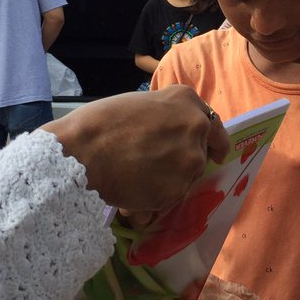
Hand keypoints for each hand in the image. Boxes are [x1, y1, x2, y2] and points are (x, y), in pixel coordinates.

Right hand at [43, 85, 229, 210]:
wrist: (83, 151)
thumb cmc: (101, 122)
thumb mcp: (141, 104)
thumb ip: (165, 118)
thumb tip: (170, 137)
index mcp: (187, 102)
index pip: (214, 126)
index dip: (214, 142)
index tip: (216, 154)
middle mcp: (196, 129)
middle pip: (200, 154)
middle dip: (183, 161)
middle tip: (155, 164)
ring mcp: (189, 161)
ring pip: (185, 177)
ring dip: (169, 181)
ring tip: (136, 177)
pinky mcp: (177, 190)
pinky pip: (169, 196)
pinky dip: (156, 197)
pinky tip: (132, 189)